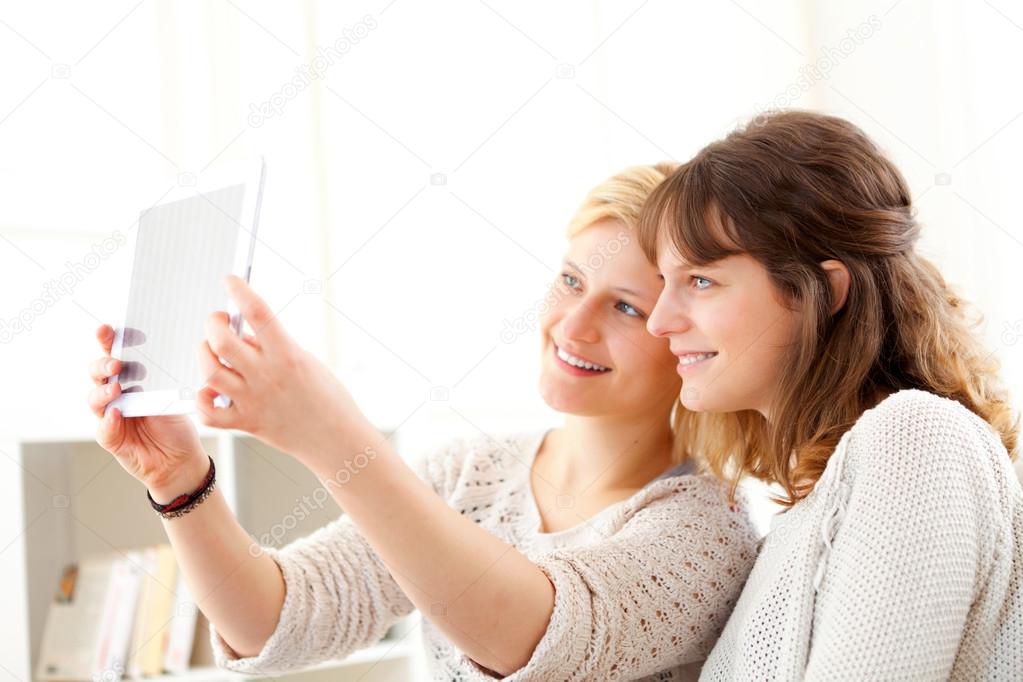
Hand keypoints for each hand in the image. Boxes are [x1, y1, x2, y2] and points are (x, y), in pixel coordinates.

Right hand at [88, 325, 210, 502]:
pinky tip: (116, 415)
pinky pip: (104, 429)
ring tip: (116, 389)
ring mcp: (111, 415)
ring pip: (95, 399)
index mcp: (131, 378)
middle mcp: (117, 394)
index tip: (109, 329)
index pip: (116, 354)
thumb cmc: (176, 423)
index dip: (109, 340)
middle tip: (116, 363)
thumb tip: (169, 354)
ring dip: (103, 391)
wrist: (181, 459)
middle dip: (103, 364)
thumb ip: (165, 379)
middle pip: (98, 373)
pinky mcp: (112, 438)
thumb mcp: (176, 395)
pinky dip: (108, 422)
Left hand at [195, 275, 365, 463]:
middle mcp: (267, 376)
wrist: (336, 439)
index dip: (240, 290)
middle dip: (213, 324)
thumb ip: (273, 347)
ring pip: (209, 371)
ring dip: (203, 355)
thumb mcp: (305, 361)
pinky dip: (202, 399)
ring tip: (211, 350)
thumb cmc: (327, 399)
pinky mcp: (246, 423)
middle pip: (222, 341)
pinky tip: (210, 390)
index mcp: (287, 355)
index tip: (230, 280)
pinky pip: (208, 412)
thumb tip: (242, 333)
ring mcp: (254, 401)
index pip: (257, 312)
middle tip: (218, 321)